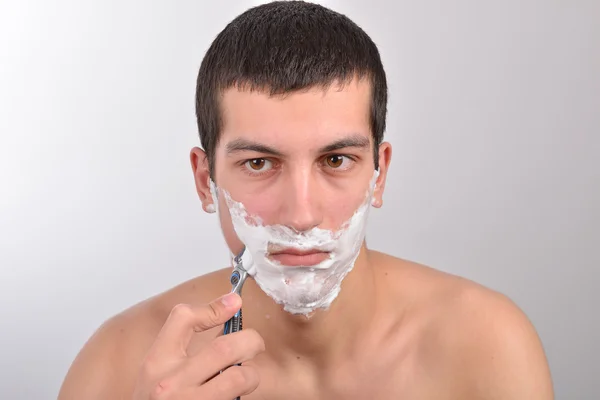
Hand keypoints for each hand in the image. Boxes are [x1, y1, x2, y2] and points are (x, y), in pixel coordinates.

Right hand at [132, 293, 264, 398]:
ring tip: (245, 376)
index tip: (234, 304)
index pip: (183, 319)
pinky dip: (242, 395)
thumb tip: (230, 306)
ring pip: (239, 378)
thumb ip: (184, 345)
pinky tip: (233, 395)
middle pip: (224, 348)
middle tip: (254, 345)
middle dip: (250, 341)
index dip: (214, 307)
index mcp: (156, 364)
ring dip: (251, 374)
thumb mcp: (159, 372)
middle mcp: (171, 384)